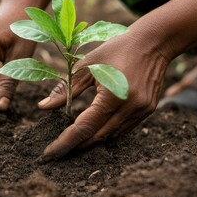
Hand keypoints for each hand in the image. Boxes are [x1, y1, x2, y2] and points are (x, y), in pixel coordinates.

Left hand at [37, 31, 169, 161]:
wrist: (153, 42)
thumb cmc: (116, 49)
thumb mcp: (88, 65)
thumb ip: (66, 89)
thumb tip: (43, 107)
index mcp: (112, 95)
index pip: (83, 128)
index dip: (64, 143)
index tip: (48, 154)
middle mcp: (129, 107)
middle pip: (97, 137)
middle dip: (76, 146)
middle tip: (57, 151)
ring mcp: (141, 111)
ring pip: (111, 136)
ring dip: (92, 140)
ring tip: (73, 142)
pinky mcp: (148, 111)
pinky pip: (124, 129)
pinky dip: (108, 131)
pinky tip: (96, 129)